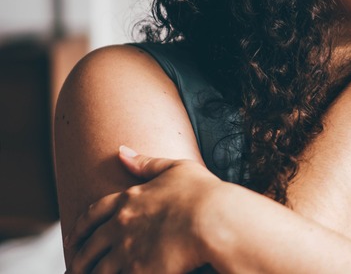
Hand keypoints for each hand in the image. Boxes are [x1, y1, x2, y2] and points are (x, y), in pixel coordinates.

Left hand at [64, 147, 223, 272]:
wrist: (214, 220)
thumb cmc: (202, 193)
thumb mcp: (176, 168)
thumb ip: (146, 162)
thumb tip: (122, 151)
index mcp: (128, 199)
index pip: (94, 214)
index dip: (81, 226)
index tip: (73, 237)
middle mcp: (121, 225)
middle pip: (90, 246)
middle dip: (80, 259)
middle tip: (74, 268)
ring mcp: (126, 250)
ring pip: (98, 270)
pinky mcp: (138, 271)